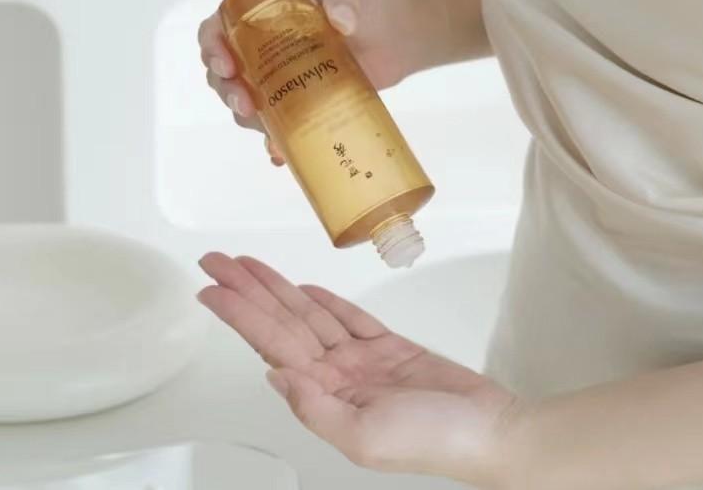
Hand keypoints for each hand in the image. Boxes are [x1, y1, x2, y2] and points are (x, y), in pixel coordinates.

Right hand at [197, 0, 418, 166]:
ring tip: (269, 135)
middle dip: (228, 93)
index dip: (212, 48)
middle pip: (226, 75)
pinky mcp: (302, 107)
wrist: (397, 37)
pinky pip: (279, 130)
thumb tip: (340, 18)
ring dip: (249, 122)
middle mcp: (265, 53)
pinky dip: (276, 144)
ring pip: (247, 106)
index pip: (220, 29)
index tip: (226, 66)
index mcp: (264, 19)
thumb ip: (347, 0)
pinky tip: (282, 155)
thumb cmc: (369, 7)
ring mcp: (282, 83)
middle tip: (247, 105)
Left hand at [197, 253, 524, 486]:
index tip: (211, 290)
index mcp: (326, 395)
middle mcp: (336, 375)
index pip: (271, 344)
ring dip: (278, 289)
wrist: (490, 429)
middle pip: (282, 322)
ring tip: (248, 265)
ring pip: (310, 315)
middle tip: (216, 262)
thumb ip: (315, 408)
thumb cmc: (434, 440)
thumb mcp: (364, 437)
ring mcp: (361, 360)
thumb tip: (275, 376)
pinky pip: (349, 318)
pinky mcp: (389, 347)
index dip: (239, 314)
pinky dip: (325, 302)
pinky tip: (301, 289)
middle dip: (247, 291)